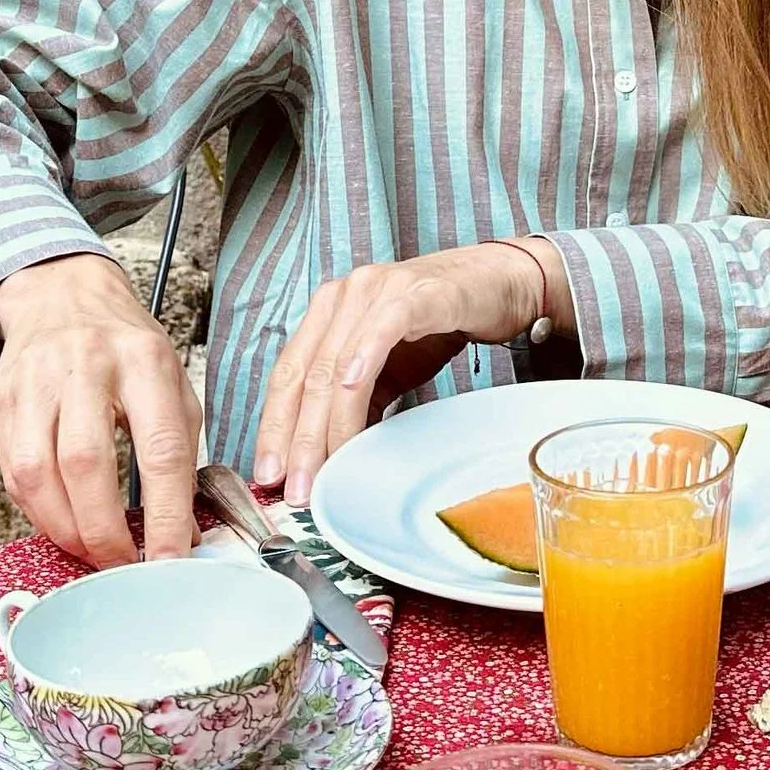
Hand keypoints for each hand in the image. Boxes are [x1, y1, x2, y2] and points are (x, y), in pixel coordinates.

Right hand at [0, 252, 200, 567]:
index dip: (165, 514)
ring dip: (66, 529)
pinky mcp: (3, 398)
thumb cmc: (128, 349)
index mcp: (145, 362)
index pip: (159, 449)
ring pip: (39, 473)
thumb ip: (181, 450)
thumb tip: (181, 529)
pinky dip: (38, 511)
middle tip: (122, 564)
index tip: (170, 559)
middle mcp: (88, 367)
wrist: (64, 296)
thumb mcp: (173, 382)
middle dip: (105, 531)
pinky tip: (61, 522)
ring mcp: (38, 381)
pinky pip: (13, 471)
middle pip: (88, 464)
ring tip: (90, 551)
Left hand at [255, 239, 570, 506]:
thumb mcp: (389, 368)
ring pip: (338, 363)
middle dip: (297, 439)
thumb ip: (357, 402)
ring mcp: (378, 290)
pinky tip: (354, 393)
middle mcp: (344, 295)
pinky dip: (364, 361)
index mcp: (329, 311)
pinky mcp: (417, 293)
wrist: (501, 281)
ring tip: (327, 468)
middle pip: (306, 375)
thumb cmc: (441, 322)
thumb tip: (330, 457)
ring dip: (329, 423)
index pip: (287, 374)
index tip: (268, 475)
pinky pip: (383, 329)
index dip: (273, 427)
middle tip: (296, 488)